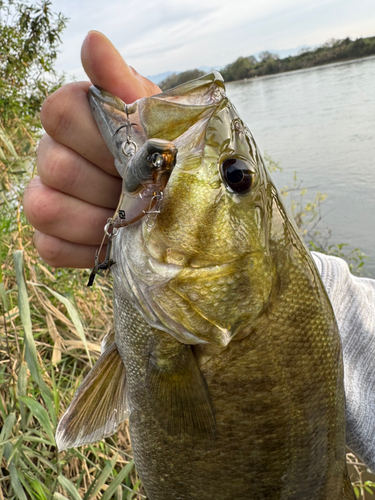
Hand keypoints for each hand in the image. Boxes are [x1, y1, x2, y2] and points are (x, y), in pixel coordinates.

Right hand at [23, 31, 160, 267]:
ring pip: (46, 208)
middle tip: (142, 190)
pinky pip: (51, 247)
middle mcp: (50, 154)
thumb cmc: (162, 152)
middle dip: (108, 183)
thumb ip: (122, 83)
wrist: (171, 198)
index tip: (134, 151)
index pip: (59, 113)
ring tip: (130, 218)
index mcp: (74, 118)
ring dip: (97, 219)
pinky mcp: (49, 237)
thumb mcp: (154, 117)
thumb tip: (92, 40)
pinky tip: (114, 241)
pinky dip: (86, 249)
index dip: (99, 136)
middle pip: (57, 166)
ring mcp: (44, 196)